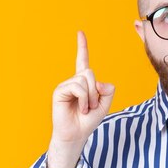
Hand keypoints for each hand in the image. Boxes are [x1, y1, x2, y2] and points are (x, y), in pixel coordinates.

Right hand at [51, 31, 114, 145]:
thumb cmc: (88, 120)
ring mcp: (66, 85)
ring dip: (90, 97)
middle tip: (91, 105)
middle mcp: (74, 80)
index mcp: (84, 81)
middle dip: (95, 91)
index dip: (82, 46)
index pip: (83, 60)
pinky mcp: (59, 91)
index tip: (80, 32)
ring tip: (85, 108)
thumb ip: (108, 90)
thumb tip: (99, 82)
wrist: (76, 135)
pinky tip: (79, 108)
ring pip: (85, 79)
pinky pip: (78, 87)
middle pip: (90, 72)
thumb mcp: (105, 104)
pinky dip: (83, 99)